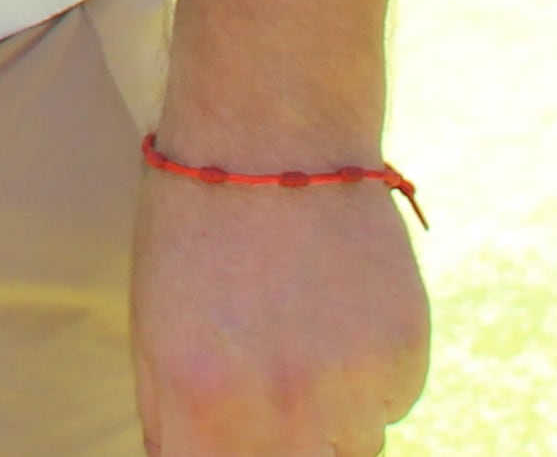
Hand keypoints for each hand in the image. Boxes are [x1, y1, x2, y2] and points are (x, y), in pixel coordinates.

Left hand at [129, 162, 429, 455]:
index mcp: (200, 409)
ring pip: (355, 451)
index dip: (223, 455)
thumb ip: (174, 422)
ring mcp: (349, 390)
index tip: (231, 433)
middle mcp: (279, 413)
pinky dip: (372, 374)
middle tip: (272, 387)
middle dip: (284, 446)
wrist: (275, 133)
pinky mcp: (404, 358)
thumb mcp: (153, 330)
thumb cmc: (195, 225)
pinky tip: (342, 309)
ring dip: (332, 417)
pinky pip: (393, 403)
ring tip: (304, 335)